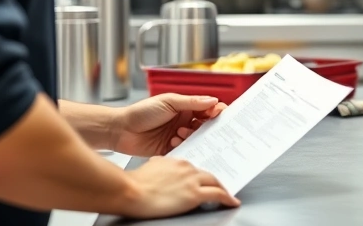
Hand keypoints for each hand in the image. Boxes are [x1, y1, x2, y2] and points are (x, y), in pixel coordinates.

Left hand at [112, 94, 226, 156]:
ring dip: (192, 136)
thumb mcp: (169, 102)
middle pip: (206, 125)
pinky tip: (173, 141)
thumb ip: (191, 102)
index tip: (219, 115)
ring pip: (197, 139)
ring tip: (180, 133)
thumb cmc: (141, 112)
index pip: (208, 108)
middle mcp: (184, 121)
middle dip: (207, 127)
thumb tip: (213, 101)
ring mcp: (179, 135)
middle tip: (204, 128)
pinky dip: (183, 146)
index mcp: (185, 107)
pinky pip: (186, 150)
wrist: (120, 130)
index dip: (216, 111)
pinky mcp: (172, 149)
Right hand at [121, 156, 239, 217]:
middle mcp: (187, 167)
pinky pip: (218, 195)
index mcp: (176, 161)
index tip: (205, 178)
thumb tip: (159, 169)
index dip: (201, 174)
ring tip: (228, 194)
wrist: (130, 191)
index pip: (194, 167)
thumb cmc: (134, 183)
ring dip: (222, 189)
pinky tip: (232, 202)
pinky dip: (228, 198)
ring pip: (216, 182)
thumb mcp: (150, 166)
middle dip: (216, 180)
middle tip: (222, 185)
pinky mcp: (195, 193)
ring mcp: (192, 180)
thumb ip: (160, 166)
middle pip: (208, 173)